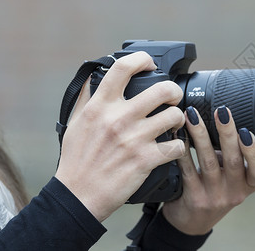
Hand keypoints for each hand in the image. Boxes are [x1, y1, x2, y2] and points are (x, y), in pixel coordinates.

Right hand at [55, 52, 185, 221]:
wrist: (78, 196)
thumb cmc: (76, 160)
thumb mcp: (76, 123)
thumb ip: (88, 98)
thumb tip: (93, 76)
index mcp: (100, 106)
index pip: (123, 68)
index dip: (142, 59)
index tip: (150, 65)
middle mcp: (118, 118)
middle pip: (162, 89)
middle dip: (174, 91)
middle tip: (173, 98)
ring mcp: (134, 138)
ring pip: (174, 115)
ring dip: (178, 119)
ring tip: (172, 125)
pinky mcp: (146, 159)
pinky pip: (177, 146)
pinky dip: (178, 147)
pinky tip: (171, 148)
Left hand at [162, 105, 254, 234]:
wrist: (192, 221)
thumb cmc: (214, 191)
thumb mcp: (231, 177)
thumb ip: (231, 155)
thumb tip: (222, 120)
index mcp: (248, 185)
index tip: (246, 131)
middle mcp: (234, 193)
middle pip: (233, 160)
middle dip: (227, 132)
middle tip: (221, 111)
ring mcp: (214, 197)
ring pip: (208, 162)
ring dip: (200, 135)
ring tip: (192, 115)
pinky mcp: (193, 198)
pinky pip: (187, 169)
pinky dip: (182, 149)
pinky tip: (178, 134)